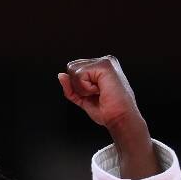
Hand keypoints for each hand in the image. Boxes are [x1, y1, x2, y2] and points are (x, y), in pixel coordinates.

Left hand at [58, 56, 158, 178]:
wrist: (120, 118)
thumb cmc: (107, 111)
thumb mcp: (82, 98)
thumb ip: (70, 87)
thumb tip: (60, 75)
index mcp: (100, 67)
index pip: (74, 70)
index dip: (77, 87)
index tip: (94, 95)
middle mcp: (103, 61)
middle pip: (71, 68)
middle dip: (78, 86)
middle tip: (96, 94)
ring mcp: (105, 61)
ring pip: (74, 71)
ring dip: (82, 88)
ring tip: (99, 93)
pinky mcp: (104, 65)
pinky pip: (80, 75)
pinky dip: (86, 88)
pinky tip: (100, 91)